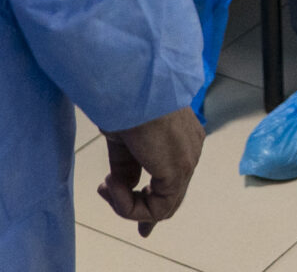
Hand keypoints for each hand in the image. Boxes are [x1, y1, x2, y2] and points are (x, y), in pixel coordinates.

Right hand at [100, 106, 201, 236]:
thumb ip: (128, 166)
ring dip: (127, 205)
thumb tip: (126, 187)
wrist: (128, 85)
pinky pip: (156, 209)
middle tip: (108, 198)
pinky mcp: (177, 172)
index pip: (171, 179)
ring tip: (105, 185)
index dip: (149, 199)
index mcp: (181, 137)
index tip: (129, 210)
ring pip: (161, 207)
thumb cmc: (124, 101)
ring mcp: (187, 162)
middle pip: (169, 196)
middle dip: (140, 210)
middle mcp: (190, 150)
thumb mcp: (124, 138)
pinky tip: (111, 184)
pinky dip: (129, 206)